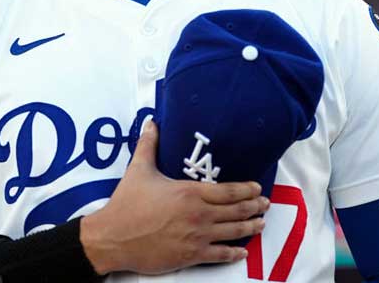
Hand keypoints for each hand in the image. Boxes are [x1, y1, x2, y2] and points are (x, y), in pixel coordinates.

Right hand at [80, 121, 268, 274]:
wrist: (113, 237)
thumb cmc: (126, 204)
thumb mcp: (139, 169)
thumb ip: (149, 145)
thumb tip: (152, 123)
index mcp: (189, 192)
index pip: (228, 190)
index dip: (247, 190)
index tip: (257, 188)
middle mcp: (198, 214)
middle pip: (236, 211)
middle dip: (254, 207)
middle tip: (265, 205)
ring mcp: (196, 236)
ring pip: (233, 232)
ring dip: (250, 227)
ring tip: (261, 224)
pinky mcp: (190, 255)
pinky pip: (219, 254)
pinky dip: (234, 252)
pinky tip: (242, 251)